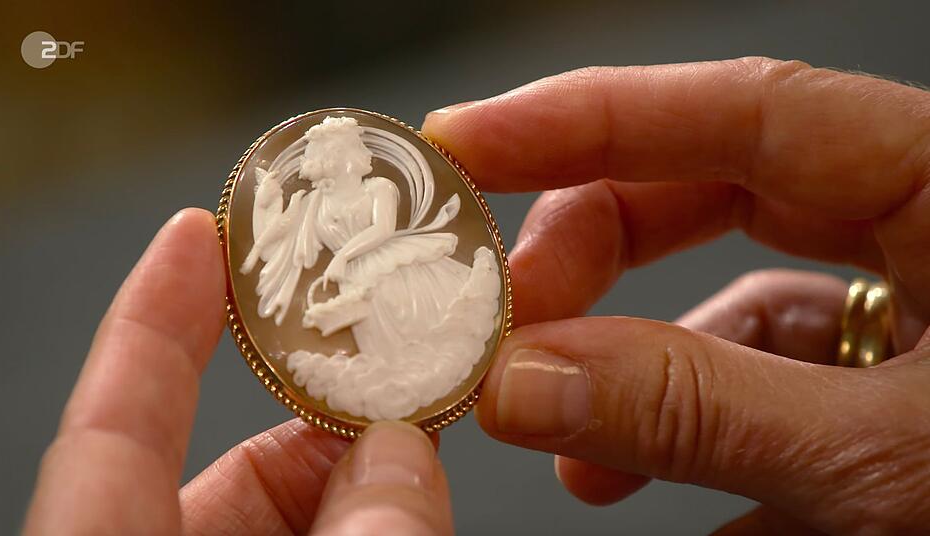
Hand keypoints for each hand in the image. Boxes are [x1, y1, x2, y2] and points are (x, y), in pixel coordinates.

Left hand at [23, 210, 452, 535]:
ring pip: (295, 512)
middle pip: (231, 463)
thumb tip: (403, 459)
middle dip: (322, 410)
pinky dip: (376, 523)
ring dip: (371, 476)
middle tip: (404, 368)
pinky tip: (426, 510)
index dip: (153, 317)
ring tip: (436, 450)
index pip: (113, 423)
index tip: (195, 233)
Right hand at [423, 58, 929, 533]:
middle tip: (505, 325)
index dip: (587, 118)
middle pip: (711, 192)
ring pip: (729, 305)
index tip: (461, 145)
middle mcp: (918, 227)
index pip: (744, 108)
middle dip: (589, 257)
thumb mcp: (880, 458)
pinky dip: (702, 436)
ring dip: (635, 375)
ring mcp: (906, 311)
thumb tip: (527, 381)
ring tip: (576, 457)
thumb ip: (705, 408)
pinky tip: (658, 489)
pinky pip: (771, 386)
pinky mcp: (887, 391)